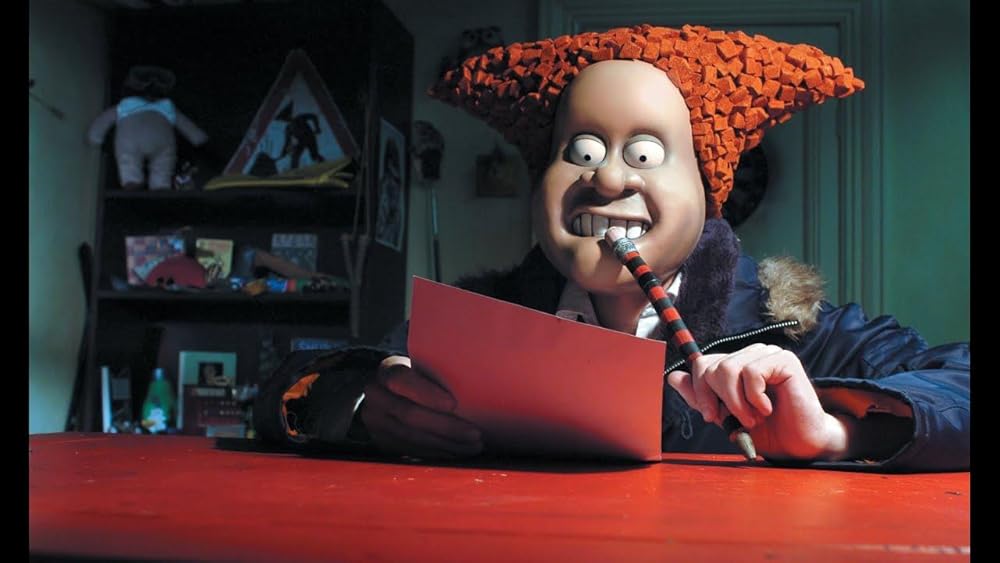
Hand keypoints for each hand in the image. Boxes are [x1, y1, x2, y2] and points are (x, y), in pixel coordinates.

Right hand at [360, 355, 482, 458]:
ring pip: (412, 437)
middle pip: (409, 415)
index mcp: (386, 371)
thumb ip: (440, 371)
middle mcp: (375, 397)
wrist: (387, 393)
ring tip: (473, 446)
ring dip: (446, 444)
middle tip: (475, 434)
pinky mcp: (382, 442)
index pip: (401, 380)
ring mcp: (376, 422)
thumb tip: (481, 377)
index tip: (454, 404)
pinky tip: (457, 452)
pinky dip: (437, 453)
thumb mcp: (422, 366)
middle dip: (446, 427)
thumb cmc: (418, 377)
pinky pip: (412, 450)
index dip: (426, 393)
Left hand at [666, 344, 849, 460]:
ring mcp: (767, 354)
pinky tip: (767, 409)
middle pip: (711, 366)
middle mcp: (749, 355)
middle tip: (738, 420)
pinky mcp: (784, 360)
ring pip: (728, 368)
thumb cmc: (766, 431)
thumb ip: (701, 398)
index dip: (700, 391)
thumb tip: (673, 377)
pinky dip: (754, 397)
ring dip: (737, 402)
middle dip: (718, 399)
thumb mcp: (725, 416)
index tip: (711, 416)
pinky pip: (751, 372)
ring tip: (753, 418)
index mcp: (735, 365)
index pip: (702, 364)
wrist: (799, 445)